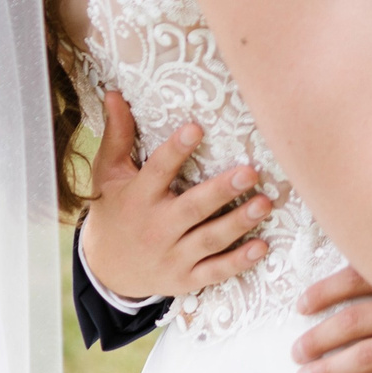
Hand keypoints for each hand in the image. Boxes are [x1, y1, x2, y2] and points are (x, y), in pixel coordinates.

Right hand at [79, 90, 273, 301]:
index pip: (157, 170)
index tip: (196, 127)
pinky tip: (261, 246)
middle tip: (250, 171)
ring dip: (238, 223)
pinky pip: (214, 271)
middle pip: (193, 208)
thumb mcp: (109, 173)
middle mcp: (156, 228)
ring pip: (209, 240)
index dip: (175, 150)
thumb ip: (118, 135)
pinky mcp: (185, 279)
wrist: (106, 270)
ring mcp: (172, 256)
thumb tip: (114, 93)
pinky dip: (238, 262)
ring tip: (265, 203)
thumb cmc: (114, 210)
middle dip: (222, 191)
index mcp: (138, 197)